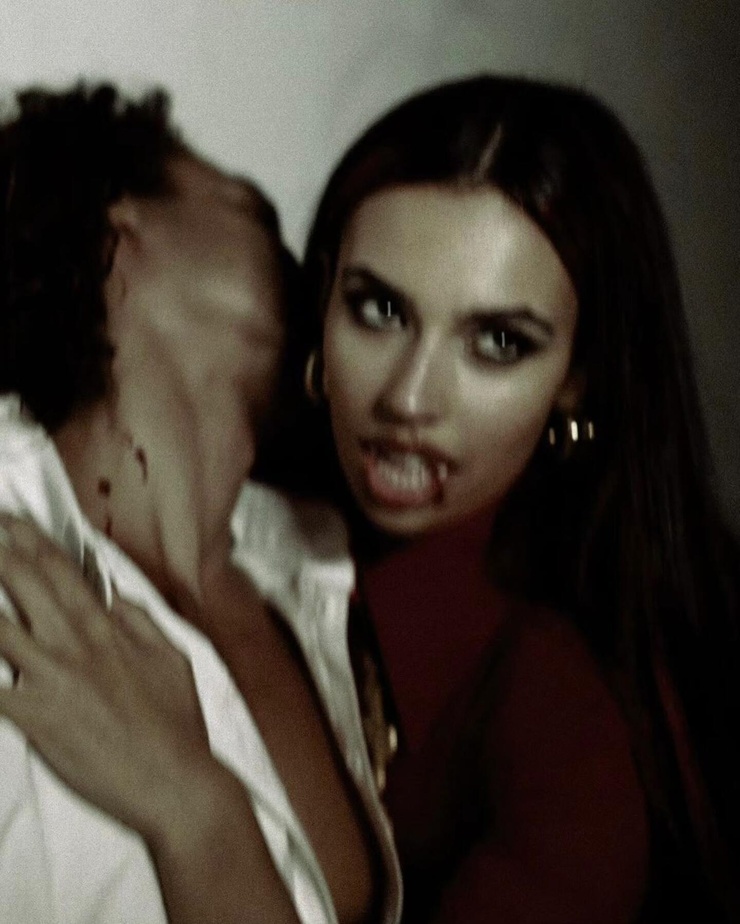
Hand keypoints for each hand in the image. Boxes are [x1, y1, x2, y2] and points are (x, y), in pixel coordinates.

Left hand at [0, 514, 213, 842]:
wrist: (173, 779)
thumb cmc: (177, 723)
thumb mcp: (173, 659)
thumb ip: (143, 623)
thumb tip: (118, 599)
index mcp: (108, 628)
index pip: (64, 572)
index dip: (34, 542)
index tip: (14, 522)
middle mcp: (76, 643)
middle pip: (27, 583)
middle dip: (1, 551)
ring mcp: (52, 676)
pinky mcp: (34, 715)